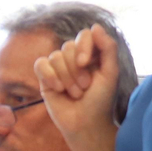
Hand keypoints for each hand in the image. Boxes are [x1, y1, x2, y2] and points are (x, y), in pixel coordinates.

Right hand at [33, 25, 119, 150]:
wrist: (86, 124)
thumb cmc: (100, 101)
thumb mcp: (110, 73)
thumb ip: (107, 48)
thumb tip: (95, 26)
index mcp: (91, 55)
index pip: (84, 35)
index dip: (83, 46)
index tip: (85, 63)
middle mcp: (74, 59)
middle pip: (68, 46)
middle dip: (75, 70)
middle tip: (84, 88)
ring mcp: (59, 68)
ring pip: (55, 57)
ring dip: (66, 78)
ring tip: (74, 93)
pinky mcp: (45, 79)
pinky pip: (41, 64)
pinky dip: (49, 76)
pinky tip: (57, 89)